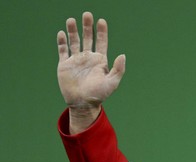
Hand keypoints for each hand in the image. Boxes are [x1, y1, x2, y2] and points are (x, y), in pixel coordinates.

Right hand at [56, 12, 124, 131]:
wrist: (83, 104)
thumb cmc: (99, 95)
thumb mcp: (112, 83)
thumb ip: (118, 69)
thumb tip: (123, 55)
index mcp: (100, 60)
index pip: (101, 42)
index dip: (102, 31)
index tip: (101, 21)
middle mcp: (88, 58)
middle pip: (88, 38)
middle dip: (88, 26)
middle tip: (87, 14)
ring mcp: (76, 60)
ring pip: (74, 41)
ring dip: (73, 31)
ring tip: (71, 20)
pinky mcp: (65, 65)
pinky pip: (62, 50)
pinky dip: (62, 42)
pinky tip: (62, 33)